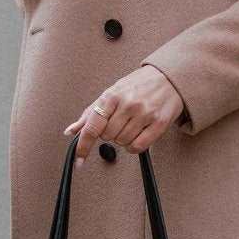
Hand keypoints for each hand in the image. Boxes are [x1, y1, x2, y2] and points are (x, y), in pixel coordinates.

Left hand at [63, 66, 186, 163]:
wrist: (168, 78)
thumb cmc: (137, 85)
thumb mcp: (111, 93)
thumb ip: (90, 113)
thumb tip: (70, 131)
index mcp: (112, 95)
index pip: (92, 126)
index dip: (83, 145)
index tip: (78, 159)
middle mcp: (128, 104)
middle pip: (107, 137)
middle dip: (110, 133)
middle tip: (119, 121)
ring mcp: (145, 114)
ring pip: (122, 142)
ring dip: (123, 138)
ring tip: (131, 123)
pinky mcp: (159, 123)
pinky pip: (138, 147)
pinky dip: (134, 146)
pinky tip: (137, 134)